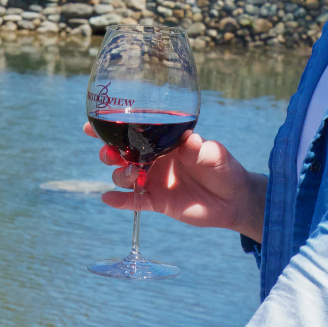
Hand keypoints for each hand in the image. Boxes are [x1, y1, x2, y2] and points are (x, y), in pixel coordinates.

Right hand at [84, 123, 266, 242]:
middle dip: (109, 151)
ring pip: (125, 177)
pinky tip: (107, 199)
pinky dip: (120, 201)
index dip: (113, 128)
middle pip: (122, 154)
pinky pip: (134, 202)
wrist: (234, 199)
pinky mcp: (158, 202)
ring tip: (131, 174)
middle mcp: (155, 160)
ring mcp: (154, 181)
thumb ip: (199, 149)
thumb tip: (190, 141)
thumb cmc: (224, 168)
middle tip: (109, 152)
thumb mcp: (214, 154)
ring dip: (119, 174)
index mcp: (165, 143)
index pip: (135, 132)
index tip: (93, 124)